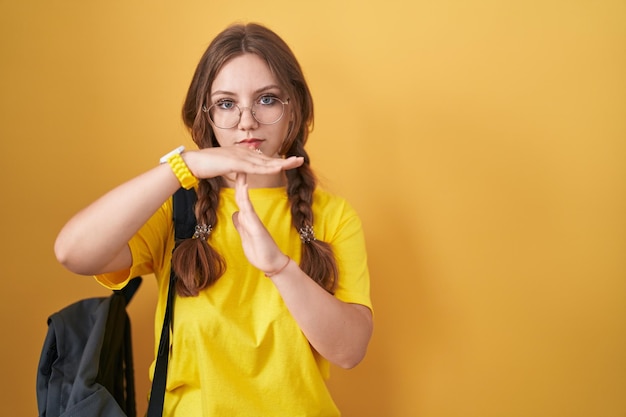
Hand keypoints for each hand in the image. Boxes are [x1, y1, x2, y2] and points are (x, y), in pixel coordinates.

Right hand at [184, 146, 302, 179]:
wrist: (194, 162)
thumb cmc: (207, 165)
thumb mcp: (227, 167)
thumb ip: (237, 169)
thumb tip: (243, 174)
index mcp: (243, 153)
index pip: (264, 159)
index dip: (278, 161)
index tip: (290, 163)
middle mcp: (245, 152)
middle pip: (269, 158)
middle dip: (286, 160)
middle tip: (301, 160)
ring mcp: (241, 156)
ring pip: (266, 161)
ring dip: (282, 163)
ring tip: (297, 162)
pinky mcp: (236, 162)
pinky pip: (256, 167)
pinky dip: (268, 168)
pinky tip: (279, 168)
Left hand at [231, 172, 288, 273]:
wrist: (272, 264)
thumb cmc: (260, 251)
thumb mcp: (245, 236)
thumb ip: (241, 224)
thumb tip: (235, 214)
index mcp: (248, 218)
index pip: (241, 198)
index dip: (237, 185)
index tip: (233, 173)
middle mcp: (251, 217)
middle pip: (243, 195)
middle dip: (240, 179)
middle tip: (238, 163)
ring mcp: (254, 221)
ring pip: (245, 200)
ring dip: (242, 186)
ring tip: (240, 171)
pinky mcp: (256, 228)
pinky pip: (249, 212)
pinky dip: (245, 201)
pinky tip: (243, 192)